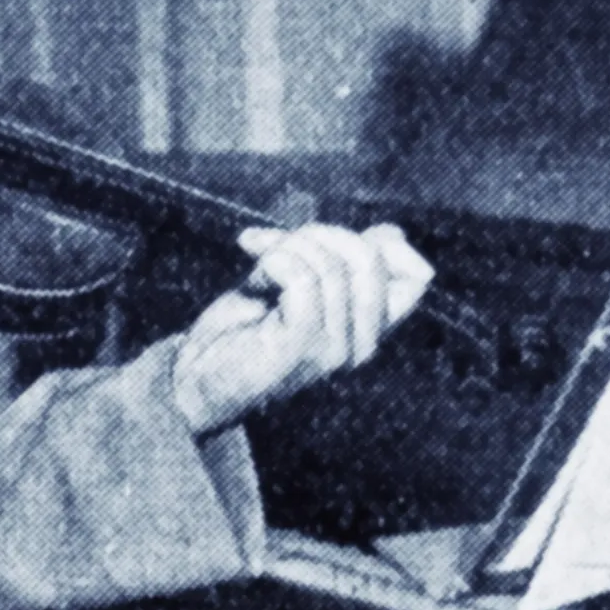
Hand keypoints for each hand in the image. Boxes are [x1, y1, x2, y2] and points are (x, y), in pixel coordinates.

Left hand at [171, 222, 432, 429]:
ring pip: (329, 266)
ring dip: (284, 249)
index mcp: (367, 330)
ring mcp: (333, 352)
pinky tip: (255, 279)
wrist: (195, 376)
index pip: (414, 278)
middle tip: (274, 247)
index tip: (322, 240)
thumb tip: (391, 234)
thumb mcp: (299, 283)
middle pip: (369, 259)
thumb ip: (340, 260)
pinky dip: (274, 262)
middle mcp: (360, 346)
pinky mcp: (300, 349)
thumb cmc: (243, 328)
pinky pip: (302, 280)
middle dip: (317, 236)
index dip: (382, 243)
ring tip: (258, 269)